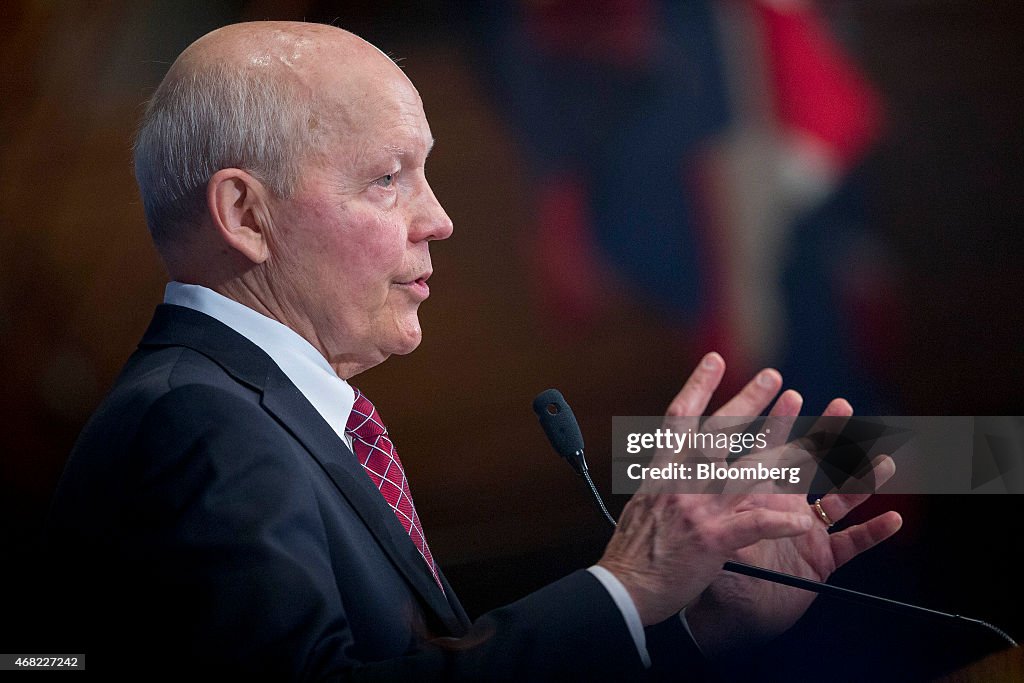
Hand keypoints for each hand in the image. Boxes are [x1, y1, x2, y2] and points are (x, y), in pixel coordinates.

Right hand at [597, 353, 819, 625]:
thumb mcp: (642, 504)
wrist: (621, 590)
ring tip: (812, 436)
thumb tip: (673, 464)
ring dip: (783, 451)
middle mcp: (680, 482)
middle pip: (719, 432)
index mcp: (662, 472)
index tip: (715, 360)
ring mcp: (697, 508)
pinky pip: (753, 525)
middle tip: (773, 375)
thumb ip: (664, 481)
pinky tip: (803, 520)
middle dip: (749, 401)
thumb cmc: (633, 552)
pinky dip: (779, 522)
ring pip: (748, 471)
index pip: (680, 418)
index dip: (699, 386)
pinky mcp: (712, 539)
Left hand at [680, 364, 902, 657]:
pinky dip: (871, 533)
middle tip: (842, 405)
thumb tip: (694, 491)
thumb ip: (707, 514)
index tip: (787, 392)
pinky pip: (849, 545)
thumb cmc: (699, 572)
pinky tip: (891, 519)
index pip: (765, 450)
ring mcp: (801, 531)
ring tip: (883, 460)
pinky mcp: (818, 560)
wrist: (716, 616)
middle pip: (806, 463)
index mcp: (748, 494)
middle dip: (823, 434)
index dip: (775, 423)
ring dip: (860, 478)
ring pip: (836, 498)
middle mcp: (778, 505)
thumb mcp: (700, 536)